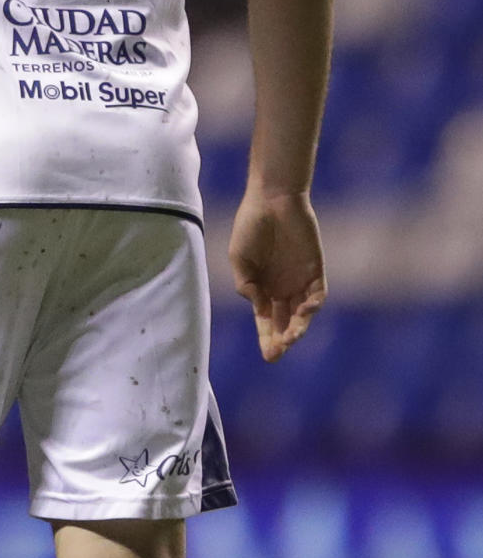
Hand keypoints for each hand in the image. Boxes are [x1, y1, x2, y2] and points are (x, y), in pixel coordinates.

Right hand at [228, 185, 326, 362]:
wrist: (273, 200)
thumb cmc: (251, 226)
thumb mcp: (239, 258)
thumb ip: (246, 284)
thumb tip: (256, 306)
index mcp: (262, 288)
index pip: (266, 320)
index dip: (267, 338)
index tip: (268, 356)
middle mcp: (282, 289)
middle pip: (284, 322)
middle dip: (281, 339)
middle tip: (277, 353)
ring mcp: (299, 281)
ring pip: (302, 314)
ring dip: (297, 328)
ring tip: (290, 338)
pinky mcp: (315, 270)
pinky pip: (317, 294)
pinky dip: (312, 306)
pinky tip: (305, 312)